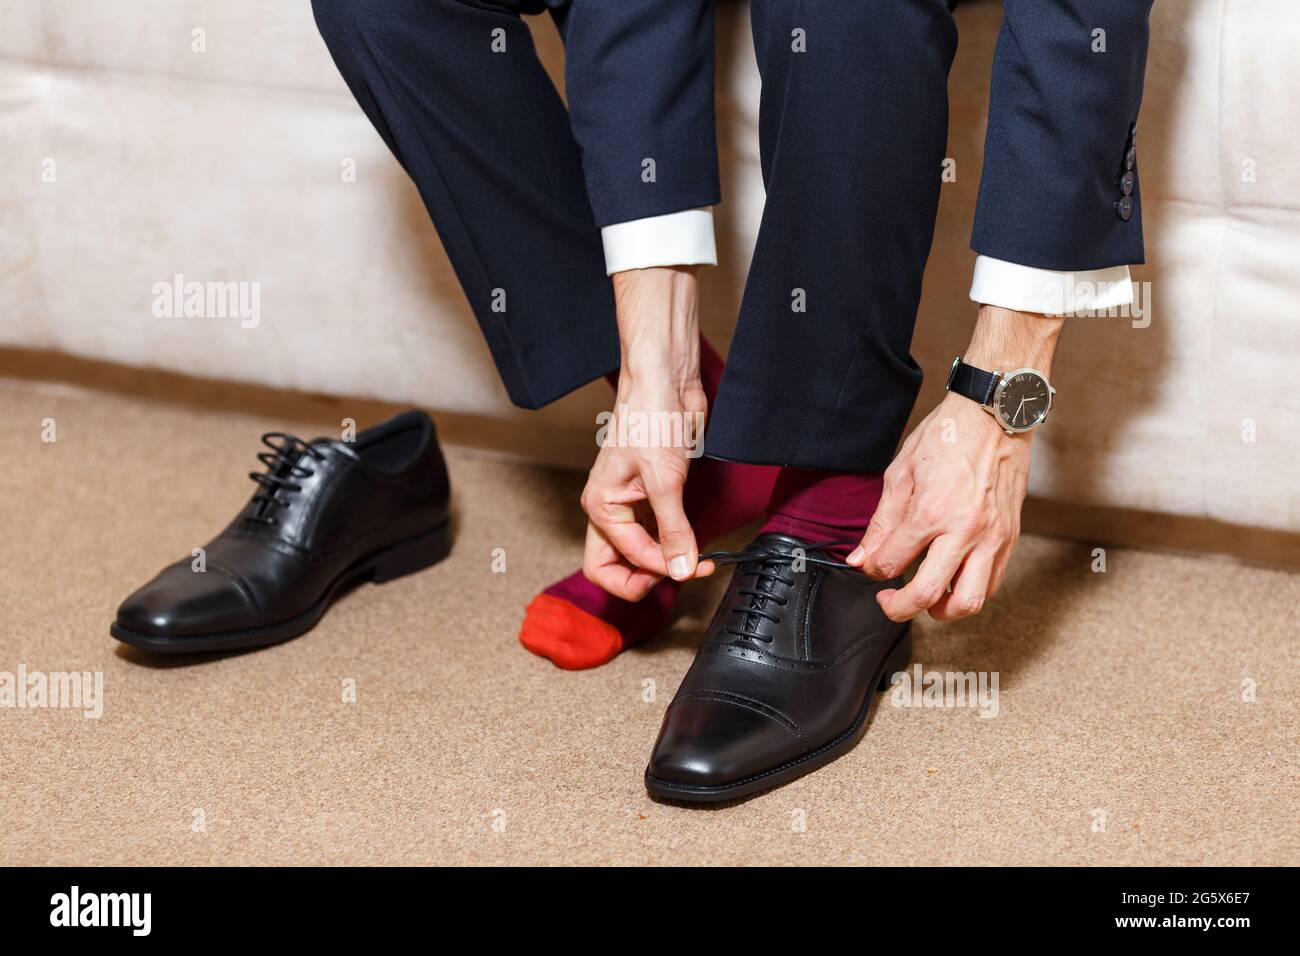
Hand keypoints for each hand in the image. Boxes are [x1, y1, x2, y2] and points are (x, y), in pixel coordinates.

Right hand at [581, 376, 714, 598]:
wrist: (665, 381)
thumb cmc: (650, 418)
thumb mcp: (665, 480)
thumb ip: (673, 530)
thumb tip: (680, 570)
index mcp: (601, 508)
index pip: (626, 560)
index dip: (660, 568)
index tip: (691, 566)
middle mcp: (611, 511)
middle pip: (615, 568)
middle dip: (646, 579)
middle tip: (683, 572)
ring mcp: (632, 505)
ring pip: (637, 555)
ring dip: (664, 563)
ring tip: (696, 561)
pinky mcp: (654, 496)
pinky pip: (657, 534)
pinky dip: (674, 544)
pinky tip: (695, 544)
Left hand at [848, 393, 1027, 620]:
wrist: (995, 416)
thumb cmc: (946, 438)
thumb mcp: (900, 474)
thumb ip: (880, 523)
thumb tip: (861, 559)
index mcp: (932, 512)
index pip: (892, 563)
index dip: (874, 571)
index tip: (870, 566)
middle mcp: (965, 530)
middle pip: (929, 595)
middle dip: (900, 608)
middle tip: (889, 602)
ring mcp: (993, 537)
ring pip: (970, 601)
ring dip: (942, 611)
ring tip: (925, 599)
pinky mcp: (1010, 537)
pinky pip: (992, 583)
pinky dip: (970, 591)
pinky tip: (952, 580)